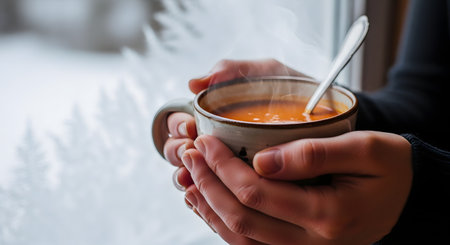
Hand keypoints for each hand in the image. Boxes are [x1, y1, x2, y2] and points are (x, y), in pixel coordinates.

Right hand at [164, 59, 304, 188]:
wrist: (334, 116)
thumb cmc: (297, 92)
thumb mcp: (268, 73)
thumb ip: (234, 71)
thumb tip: (193, 83)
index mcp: (217, 116)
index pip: (182, 124)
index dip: (178, 127)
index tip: (190, 129)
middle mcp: (218, 142)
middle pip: (182, 151)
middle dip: (180, 153)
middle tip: (192, 153)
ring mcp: (229, 167)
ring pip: (195, 177)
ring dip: (189, 179)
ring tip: (193, 181)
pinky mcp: (244, 187)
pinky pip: (217, 200)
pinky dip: (208, 201)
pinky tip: (209, 200)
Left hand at [181, 131, 411, 244]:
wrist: (405, 197)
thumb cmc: (388, 168)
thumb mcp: (366, 149)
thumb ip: (315, 154)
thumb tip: (262, 159)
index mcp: (328, 214)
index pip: (257, 193)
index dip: (222, 167)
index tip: (206, 140)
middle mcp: (311, 242)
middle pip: (240, 218)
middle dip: (207, 183)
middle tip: (190, 152)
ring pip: (239, 238)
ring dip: (207, 206)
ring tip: (188, 177)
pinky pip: (250, 244)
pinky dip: (221, 224)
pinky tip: (206, 202)